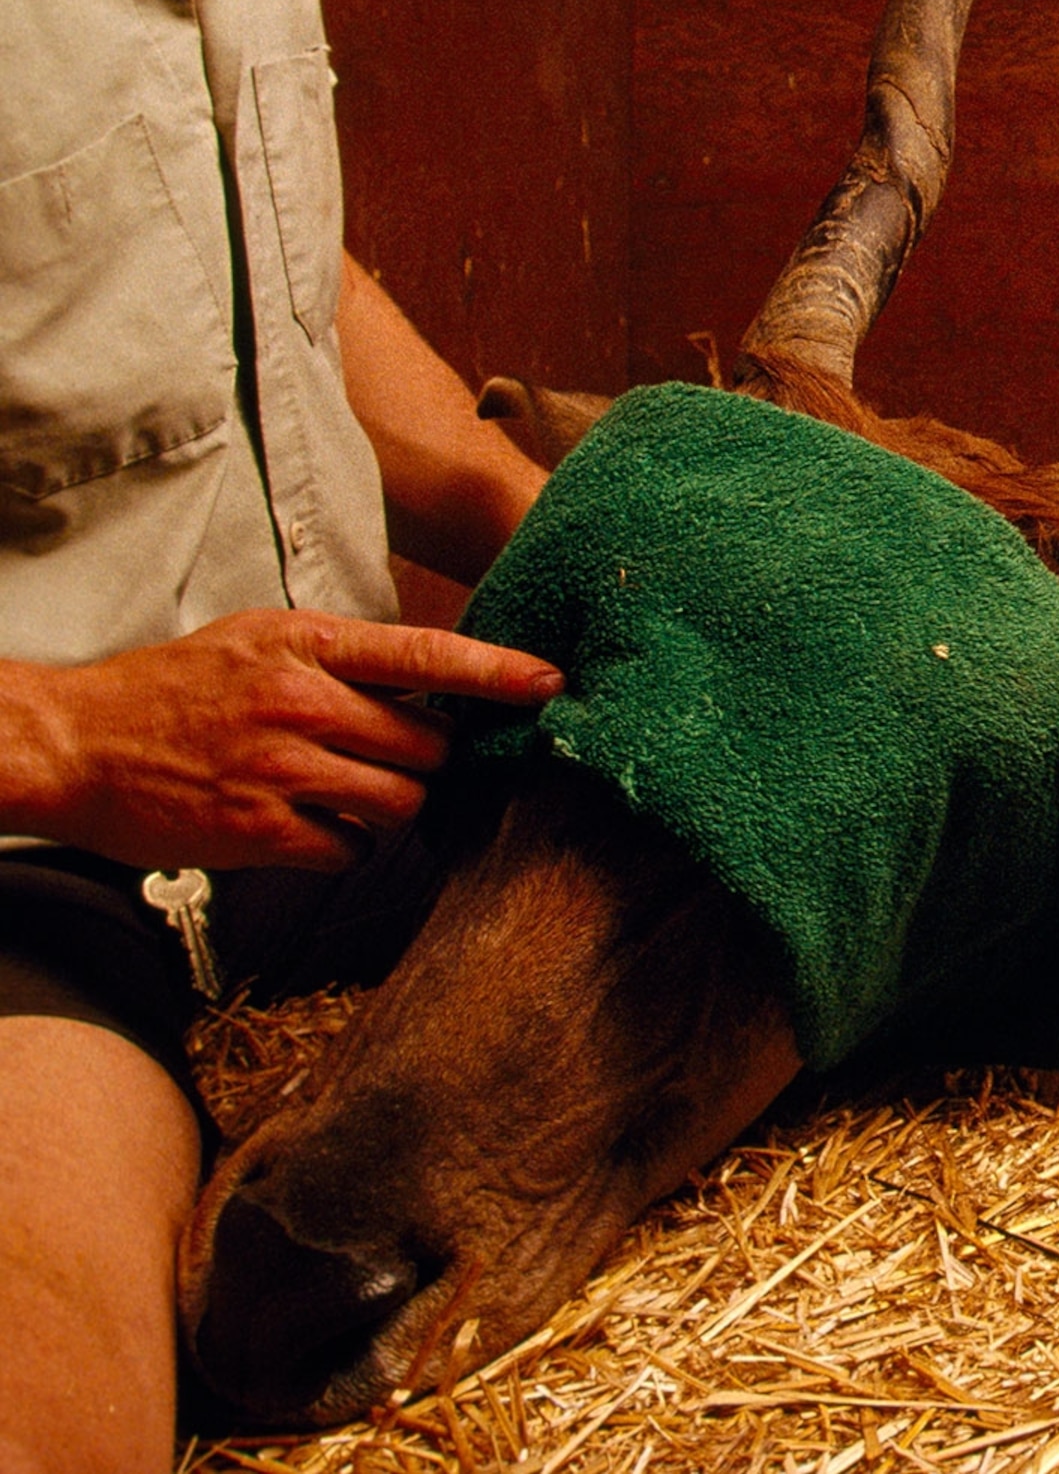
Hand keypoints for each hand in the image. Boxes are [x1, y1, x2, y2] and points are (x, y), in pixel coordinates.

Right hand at [1, 611, 563, 873]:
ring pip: (401, 801)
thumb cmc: (177, 689)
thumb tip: (432, 678)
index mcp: (307, 646)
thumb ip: (343, 657)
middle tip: (395, 759)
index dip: (496, 672)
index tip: (549, 682)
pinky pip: (351, 850)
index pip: (426, 654)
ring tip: (346, 792)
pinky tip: (310, 827)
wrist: (76, 743)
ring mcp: (281, 768)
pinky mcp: (259, 830)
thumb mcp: (260, 640)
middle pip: (428, 746)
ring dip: (392, 806)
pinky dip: (345, 845)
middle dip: (428, 760)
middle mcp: (301, 703)